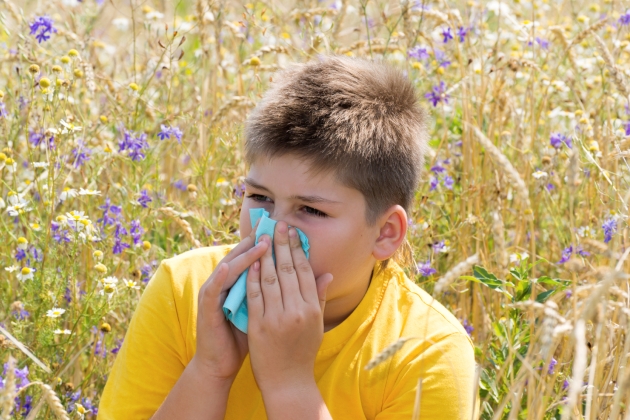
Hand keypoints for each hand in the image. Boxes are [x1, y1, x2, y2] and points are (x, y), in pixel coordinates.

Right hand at [194, 222, 268, 381]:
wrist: (220, 364)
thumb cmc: (243, 338)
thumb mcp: (263, 312)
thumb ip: (276, 293)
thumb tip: (300, 278)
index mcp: (238, 284)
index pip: (253, 258)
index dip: (267, 244)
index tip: (283, 230)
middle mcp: (223, 284)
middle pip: (240, 257)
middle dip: (257, 241)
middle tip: (272, 226)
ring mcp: (212, 295)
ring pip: (228, 268)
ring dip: (243, 256)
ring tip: (259, 242)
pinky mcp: (205, 308)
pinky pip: (213, 290)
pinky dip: (220, 277)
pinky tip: (229, 267)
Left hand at [246, 221, 333, 393]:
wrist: (287, 381)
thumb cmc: (303, 352)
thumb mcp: (317, 325)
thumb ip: (319, 298)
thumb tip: (327, 274)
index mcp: (313, 309)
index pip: (305, 272)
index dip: (298, 250)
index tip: (292, 232)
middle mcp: (297, 311)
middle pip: (288, 270)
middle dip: (282, 245)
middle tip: (278, 225)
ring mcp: (278, 318)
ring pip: (271, 279)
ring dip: (266, 255)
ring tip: (263, 237)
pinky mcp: (259, 326)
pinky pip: (255, 296)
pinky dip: (252, 277)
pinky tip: (250, 262)